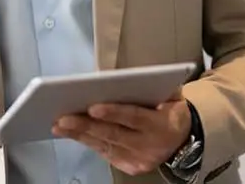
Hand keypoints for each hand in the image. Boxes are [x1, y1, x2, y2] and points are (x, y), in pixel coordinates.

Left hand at [52, 97, 191, 176]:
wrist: (184, 138)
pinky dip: (87, 142)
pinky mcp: (131, 167)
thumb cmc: (169, 107)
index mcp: (162, 124)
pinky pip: (105, 153)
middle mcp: (151, 146)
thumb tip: (118, 78)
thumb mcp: (170, 93)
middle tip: (63, 118)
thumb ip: (151, 85)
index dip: (113, 113)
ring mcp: (140, 159)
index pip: (135, 117)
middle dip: (86, 126)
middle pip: (114, 135)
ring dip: (80, 135)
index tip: (92, 108)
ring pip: (105, 146)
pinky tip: (72, 133)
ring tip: (59, 125)